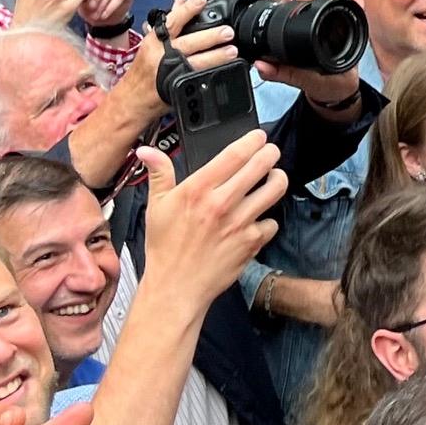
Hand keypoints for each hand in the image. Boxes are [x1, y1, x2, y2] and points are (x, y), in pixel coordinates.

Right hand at [135, 133, 285, 307]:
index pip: (235, 153)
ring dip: (278, 179)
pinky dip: (268, 219)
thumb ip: (159, 174)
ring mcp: (239, 223)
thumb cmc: (165, 247)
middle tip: (270, 153)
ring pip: (275, 189)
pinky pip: (272, 222)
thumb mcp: (157, 206)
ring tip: (273, 178)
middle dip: (271, 153)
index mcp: (198, 189)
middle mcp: (221, 203)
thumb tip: (148, 151)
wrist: (175, 287)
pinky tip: (258, 219)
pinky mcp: (251, 242)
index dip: (253, 140)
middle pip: (262, 165)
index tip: (258, 137)